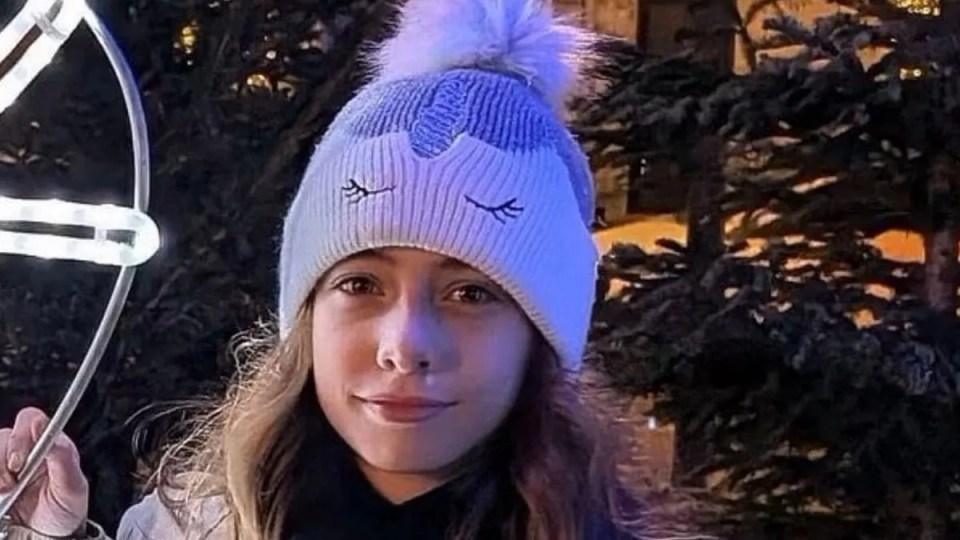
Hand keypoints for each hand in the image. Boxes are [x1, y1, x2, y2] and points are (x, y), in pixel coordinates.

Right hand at [0, 407, 88, 535]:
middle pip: (4, 436)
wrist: (47, 538)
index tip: (20, 459)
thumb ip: (64, 458)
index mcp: (50, 446)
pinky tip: (1, 494)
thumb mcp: (72, 488)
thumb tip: (52, 432)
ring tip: (7, 491)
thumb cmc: (64, 512)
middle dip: (5, 456)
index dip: (22, 433)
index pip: (31, 420)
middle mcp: (25, 452)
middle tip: (13, 477)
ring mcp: (5, 467)